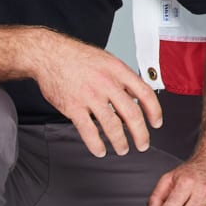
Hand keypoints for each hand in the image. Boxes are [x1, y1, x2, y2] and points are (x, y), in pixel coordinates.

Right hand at [31, 31, 163, 157]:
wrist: (50, 55)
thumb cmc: (78, 57)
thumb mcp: (108, 61)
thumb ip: (122, 79)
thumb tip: (136, 96)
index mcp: (119, 71)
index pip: (145, 94)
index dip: (154, 111)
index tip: (156, 123)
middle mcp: (107, 84)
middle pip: (132, 114)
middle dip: (141, 134)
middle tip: (143, 144)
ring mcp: (90, 96)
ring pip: (111, 126)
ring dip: (120, 142)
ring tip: (122, 149)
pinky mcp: (73, 107)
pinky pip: (88, 131)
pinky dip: (96, 144)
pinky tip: (100, 150)